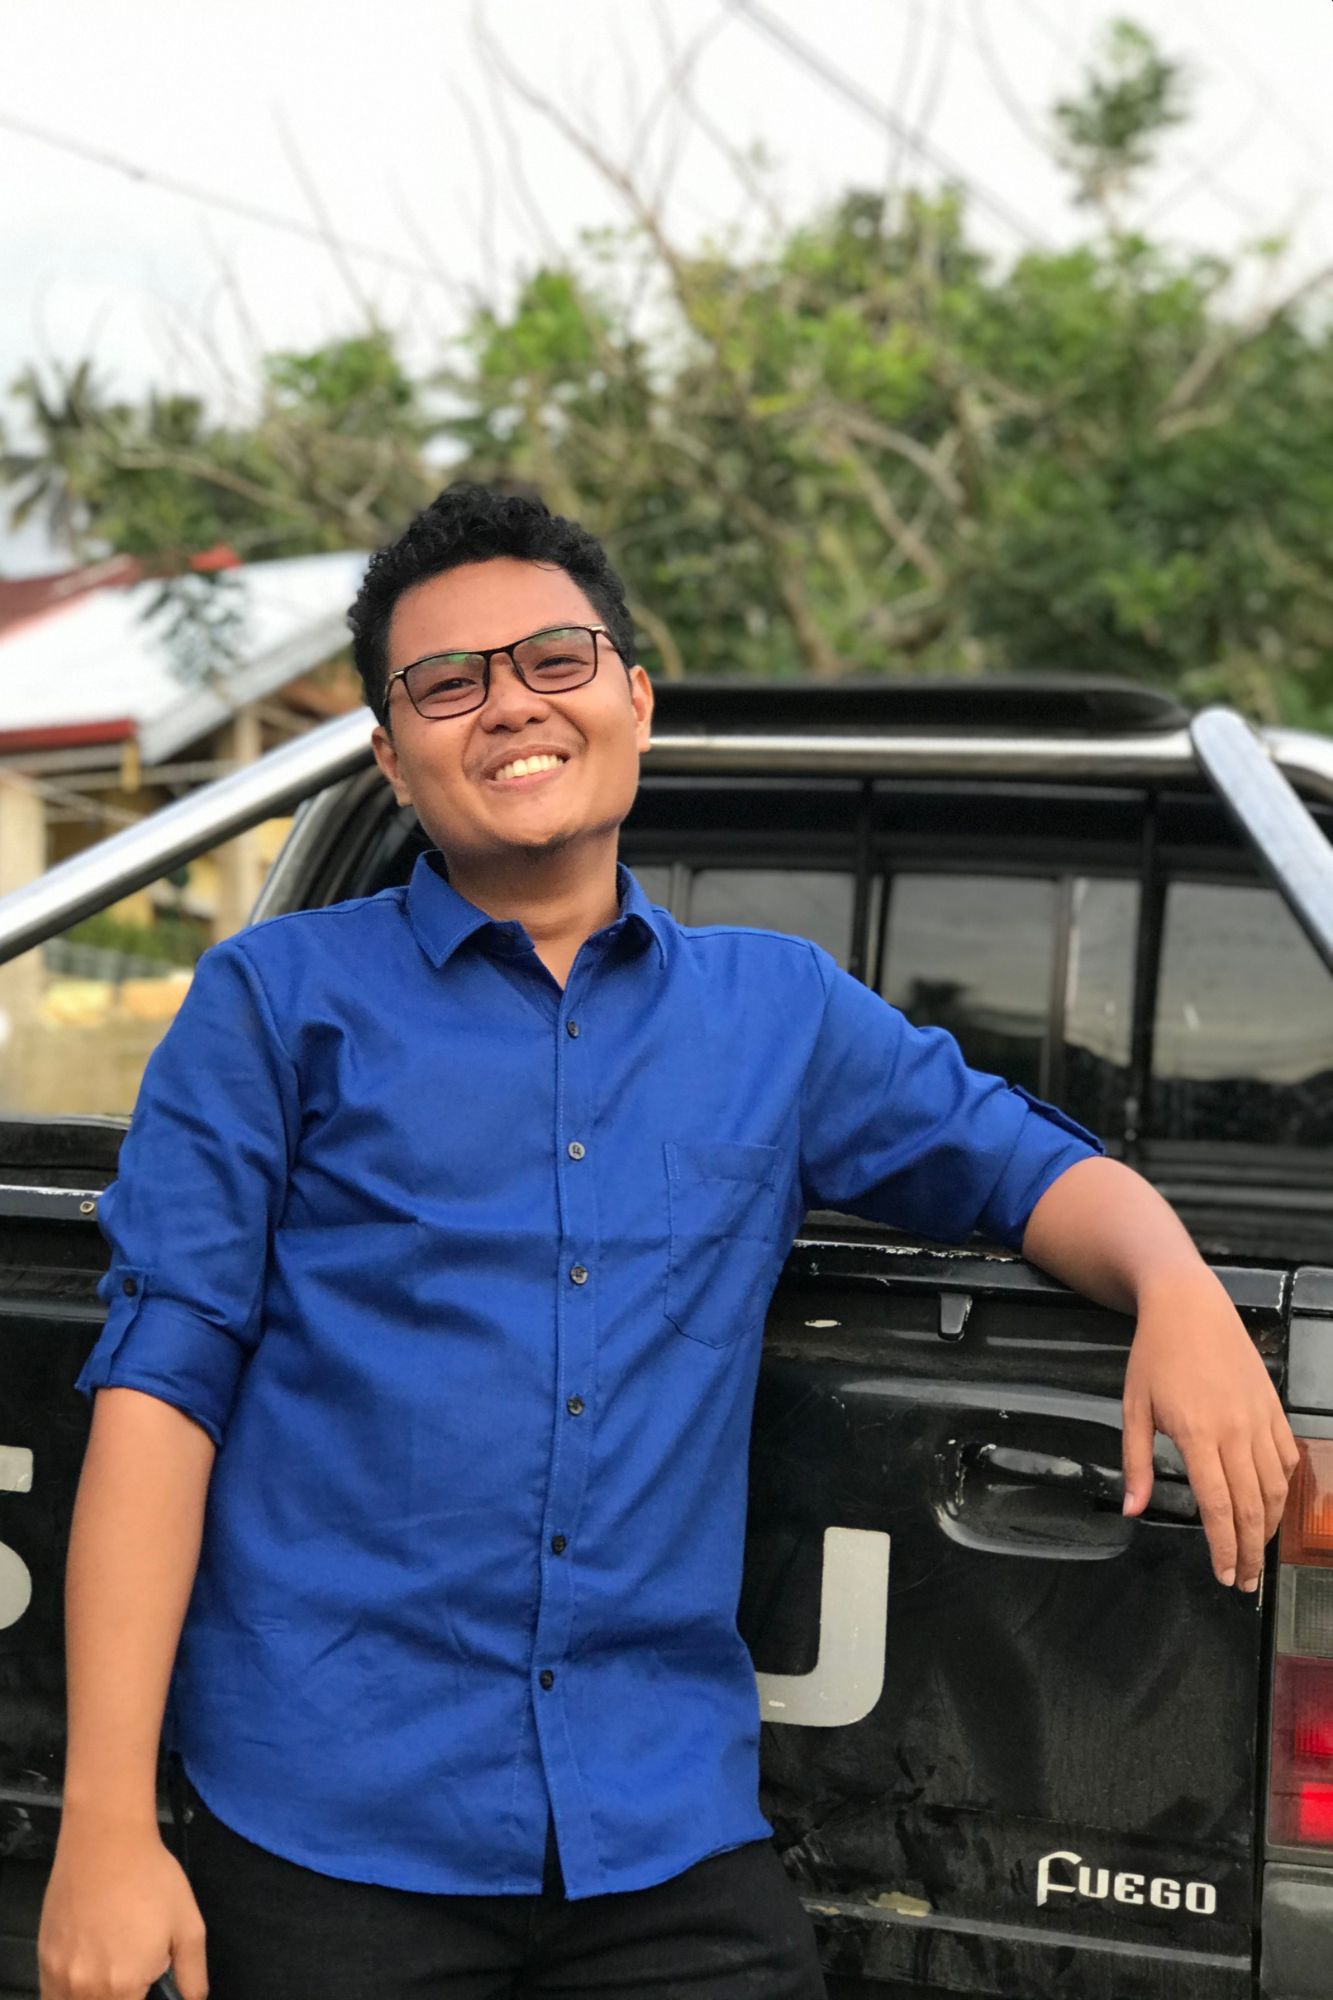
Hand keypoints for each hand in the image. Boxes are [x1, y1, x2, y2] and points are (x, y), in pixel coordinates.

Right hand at [38, 1810, 207, 1999]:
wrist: (105, 1842)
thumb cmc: (151, 1880)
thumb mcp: (189, 1926)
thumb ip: (192, 1976)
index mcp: (124, 1986)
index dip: (141, 1996)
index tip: (145, 1983)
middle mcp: (86, 1990)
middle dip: (122, 1995)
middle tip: (132, 1967)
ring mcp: (59, 1976)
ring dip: (95, 1995)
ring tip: (112, 1963)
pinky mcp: (43, 1959)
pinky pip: (53, 1994)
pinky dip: (70, 1991)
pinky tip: (87, 1966)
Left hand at [1122, 1268, 1299, 1591]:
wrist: (1189, 1305)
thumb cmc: (1154, 1356)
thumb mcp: (1133, 1408)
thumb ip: (1137, 1463)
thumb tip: (1133, 1511)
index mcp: (1196, 1434)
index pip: (1219, 1506)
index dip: (1224, 1547)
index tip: (1224, 1575)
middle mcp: (1235, 1431)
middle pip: (1252, 1507)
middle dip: (1251, 1551)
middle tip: (1244, 1580)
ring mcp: (1259, 1419)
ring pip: (1275, 1488)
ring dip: (1270, 1527)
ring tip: (1257, 1552)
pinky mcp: (1273, 1408)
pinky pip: (1287, 1458)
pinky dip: (1284, 1488)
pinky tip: (1273, 1506)